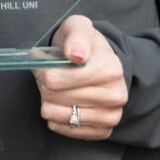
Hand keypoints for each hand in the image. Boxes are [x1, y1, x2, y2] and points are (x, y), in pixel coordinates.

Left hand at [33, 14, 127, 140]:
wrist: (99, 62)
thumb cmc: (84, 45)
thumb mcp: (79, 27)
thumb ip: (77, 37)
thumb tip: (76, 54)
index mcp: (110, 68)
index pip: (56, 79)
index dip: (43, 70)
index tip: (45, 62)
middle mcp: (115, 96)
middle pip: (54, 97)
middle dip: (45, 84)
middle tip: (51, 73)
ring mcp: (110, 116)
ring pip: (56, 115)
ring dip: (49, 100)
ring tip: (57, 87)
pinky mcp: (101, 132)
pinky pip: (61, 128)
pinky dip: (56, 115)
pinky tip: (63, 102)